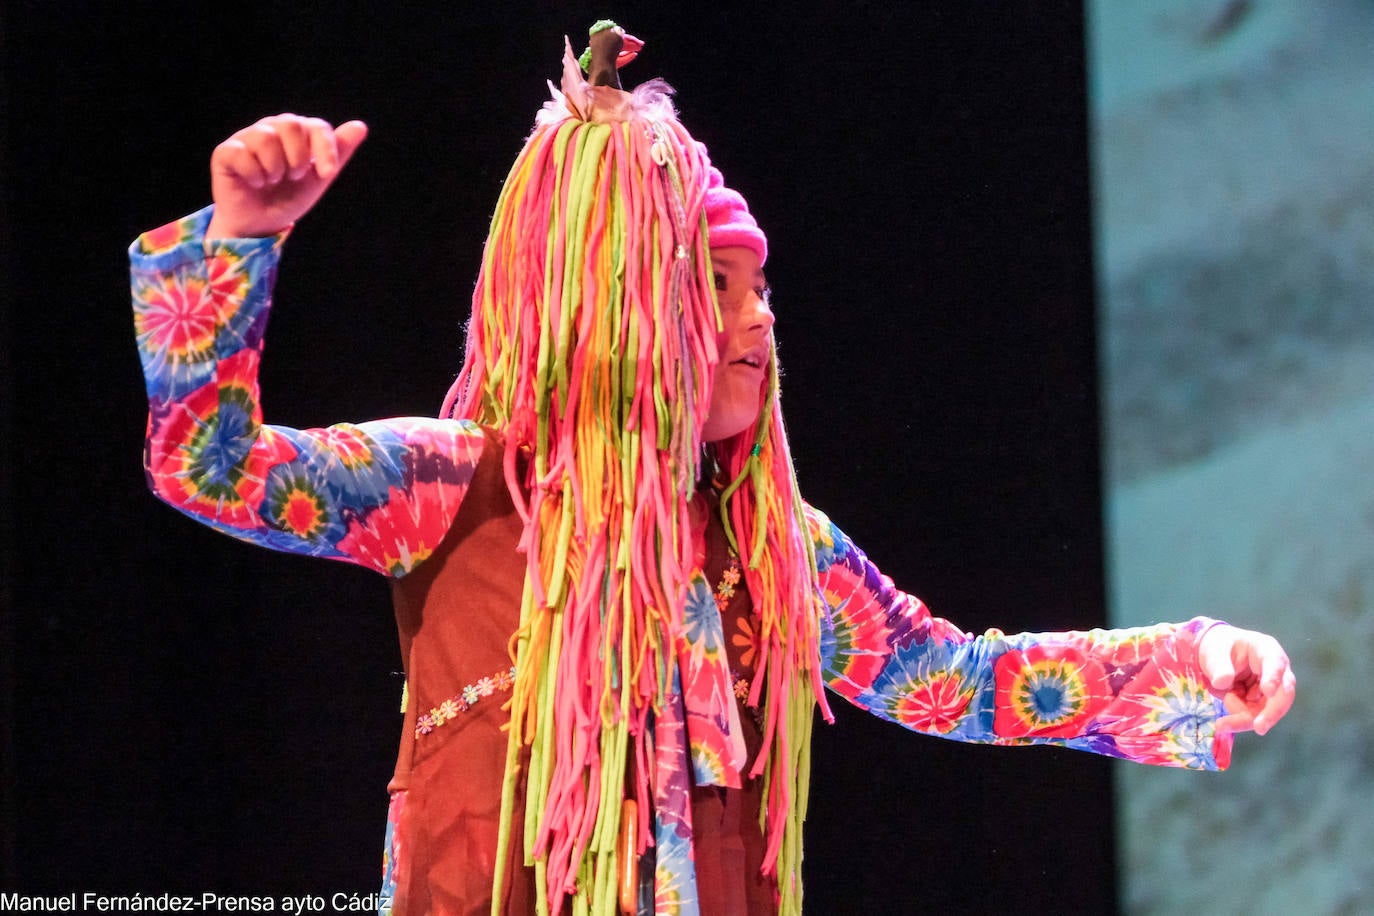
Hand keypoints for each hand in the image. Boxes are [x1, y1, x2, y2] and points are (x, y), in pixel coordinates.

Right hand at [206, 114, 367, 238]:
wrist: (261, 224)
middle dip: (298, 158)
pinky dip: (254, 175)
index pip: (316, 126)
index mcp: (297, 133)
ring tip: (272, 181)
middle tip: (293, 177)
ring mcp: (247, 138)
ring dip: (275, 168)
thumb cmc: (290, 197)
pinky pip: (242, 153)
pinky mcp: (226, 151)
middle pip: (290, 124)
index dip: (325, 149)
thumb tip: (361, 126)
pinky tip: (254, 183)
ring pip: (265, 138)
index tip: (327, 174)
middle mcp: (271, 128)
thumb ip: (338, 152)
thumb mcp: (319, 178)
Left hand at [1197, 623, 1295, 735]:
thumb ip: (1218, 665)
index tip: (1268, 690)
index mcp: (1265, 650)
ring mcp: (1272, 689)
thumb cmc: (1217, 649)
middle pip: (1282, 695)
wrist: (1214, 659)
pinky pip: (1255, 717)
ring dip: (1245, 719)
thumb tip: (1223, 681)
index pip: (1274, 663)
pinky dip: (1239, 719)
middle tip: (1259, 728)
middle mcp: (1276, 671)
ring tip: (1220, 723)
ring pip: (1267, 711)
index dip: (1273, 677)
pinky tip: (1226, 705)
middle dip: (1271, 713)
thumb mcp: (1212, 652)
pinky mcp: (1263, 703)